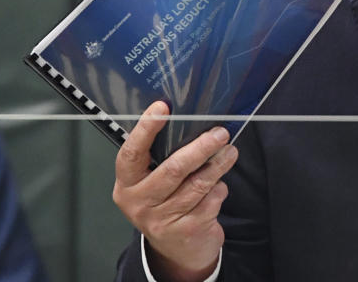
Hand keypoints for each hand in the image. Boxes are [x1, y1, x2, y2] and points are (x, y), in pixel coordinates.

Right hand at [113, 102, 238, 281]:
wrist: (176, 250)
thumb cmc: (167, 203)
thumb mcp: (155, 183)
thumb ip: (165, 158)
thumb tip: (194, 123)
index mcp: (127, 184)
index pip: (132, 153)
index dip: (146, 129)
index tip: (163, 107)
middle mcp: (139, 203)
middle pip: (173, 169)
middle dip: (200, 148)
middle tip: (220, 133)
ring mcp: (161, 220)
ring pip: (196, 185)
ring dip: (218, 165)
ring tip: (230, 152)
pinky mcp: (185, 231)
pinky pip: (209, 201)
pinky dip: (219, 190)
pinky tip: (219, 186)